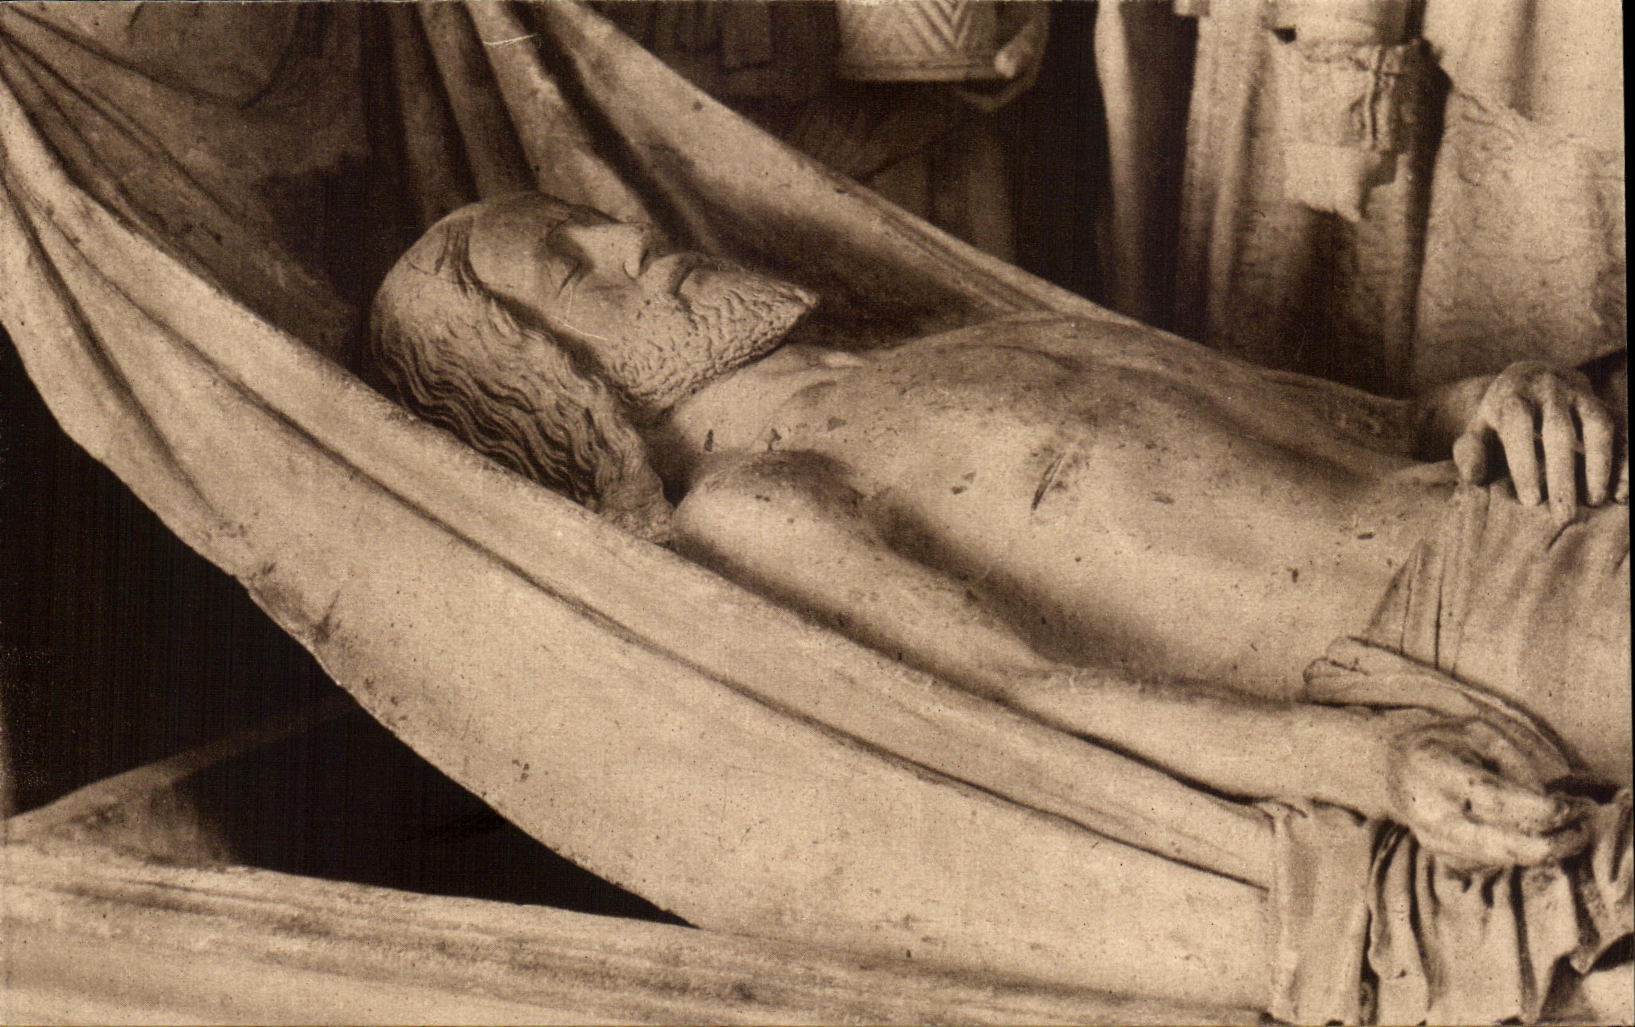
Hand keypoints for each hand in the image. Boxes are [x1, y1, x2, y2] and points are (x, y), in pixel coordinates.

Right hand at [1383, 710, 1590, 867]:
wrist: (1391, 768)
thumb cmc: (1443, 744)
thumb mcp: (1477, 732)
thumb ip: (1512, 760)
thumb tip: (1543, 800)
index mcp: (1435, 769)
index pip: (1492, 797)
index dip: (1536, 808)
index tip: (1570, 806)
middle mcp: (1429, 810)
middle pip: (1496, 842)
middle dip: (1547, 845)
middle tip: (1581, 833)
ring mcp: (1433, 838)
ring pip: (1499, 858)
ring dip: (1541, 851)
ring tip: (1569, 836)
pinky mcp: (1441, 856)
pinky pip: (1490, 864)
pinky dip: (1519, 855)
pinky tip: (1534, 838)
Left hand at [1452, 362, 1624, 523]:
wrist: (1532, 377)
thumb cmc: (1500, 416)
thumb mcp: (1479, 429)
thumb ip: (1471, 452)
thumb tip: (1474, 478)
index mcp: (1513, 396)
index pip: (1519, 427)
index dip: (1525, 463)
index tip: (1530, 501)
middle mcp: (1549, 391)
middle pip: (1559, 430)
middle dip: (1562, 473)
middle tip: (1563, 514)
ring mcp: (1581, 395)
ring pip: (1598, 425)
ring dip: (1601, 464)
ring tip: (1595, 501)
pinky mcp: (1605, 404)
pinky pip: (1623, 428)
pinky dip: (1626, 459)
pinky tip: (1623, 493)